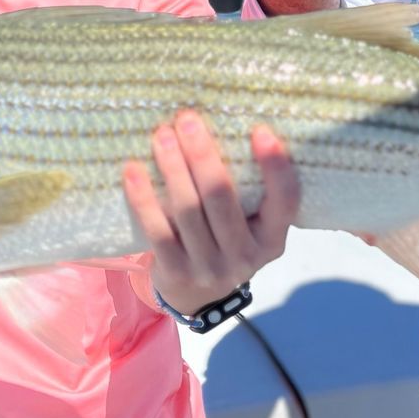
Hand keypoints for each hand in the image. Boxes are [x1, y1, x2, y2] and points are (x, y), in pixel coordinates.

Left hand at [121, 112, 301, 315]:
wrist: (197, 297)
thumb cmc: (227, 243)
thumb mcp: (250, 225)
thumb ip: (248, 191)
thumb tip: (224, 126)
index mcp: (272, 239)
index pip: (285, 200)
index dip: (275, 166)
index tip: (260, 130)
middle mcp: (246, 256)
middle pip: (223, 198)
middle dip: (204, 155)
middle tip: (188, 120)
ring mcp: (210, 268)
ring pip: (189, 210)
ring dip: (173, 168)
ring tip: (163, 136)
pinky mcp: (176, 272)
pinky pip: (157, 230)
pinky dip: (144, 198)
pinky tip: (133, 171)